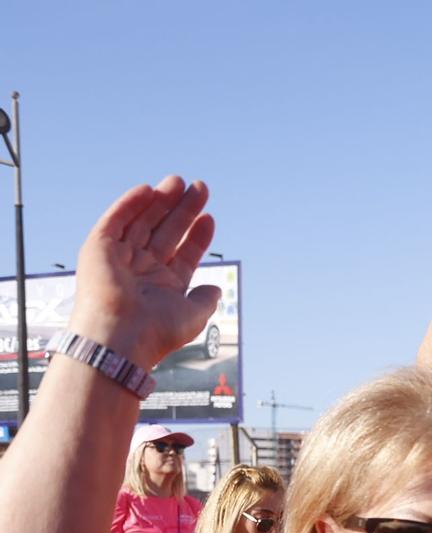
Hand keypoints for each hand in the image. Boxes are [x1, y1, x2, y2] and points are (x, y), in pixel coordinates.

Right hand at [69, 178, 221, 368]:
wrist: (121, 335)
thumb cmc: (157, 330)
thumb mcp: (194, 315)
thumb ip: (206, 299)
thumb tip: (216, 288)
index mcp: (164, 286)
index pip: (184, 253)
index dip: (197, 235)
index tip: (210, 217)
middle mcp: (143, 270)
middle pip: (166, 232)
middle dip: (182, 210)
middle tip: (200, 187)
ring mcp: (120, 258)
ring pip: (143, 221)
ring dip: (160, 200)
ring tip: (179, 181)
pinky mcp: (98, 248)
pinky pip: (115, 220)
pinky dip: (130, 204)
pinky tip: (148, 190)